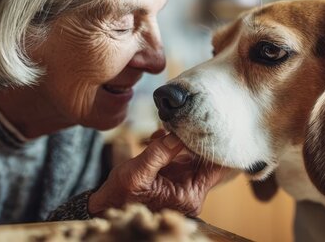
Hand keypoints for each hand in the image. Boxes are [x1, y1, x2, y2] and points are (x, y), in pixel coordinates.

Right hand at [88, 133, 227, 216]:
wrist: (107, 206)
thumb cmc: (120, 197)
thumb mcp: (137, 173)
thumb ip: (159, 153)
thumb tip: (178, 135)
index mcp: (188, 196)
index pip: (216, 168)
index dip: (216, 146)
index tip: (212, 125)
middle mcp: (190, 191)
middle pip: (206, 159)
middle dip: (195, 138)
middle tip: (188, 118)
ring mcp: (183, 183)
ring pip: (193, 154)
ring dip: (181, 139)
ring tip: (167, 128)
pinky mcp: (174, 176)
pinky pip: (180, 155)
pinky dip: (172, 144)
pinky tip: (159, 137)